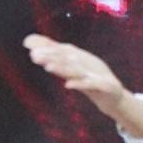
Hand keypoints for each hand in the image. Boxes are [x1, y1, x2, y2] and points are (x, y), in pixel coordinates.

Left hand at [23, 34, 142, 135]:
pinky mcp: (106, 87)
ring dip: (63, 68)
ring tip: (48, 67)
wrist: (115, 98)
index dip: (45, 47)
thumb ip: (55, 59)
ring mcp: (97, 75)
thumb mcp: (73, 69)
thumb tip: (32, 51)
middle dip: (51, 57)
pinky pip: (90, 86)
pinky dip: (80, 84)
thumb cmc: (91, 81)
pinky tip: (68, 85)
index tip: (27, 44)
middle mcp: (88, 64)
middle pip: (67, 59)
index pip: (60, 50)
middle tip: (34, 56)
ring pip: (77, 71)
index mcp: (80, 58)